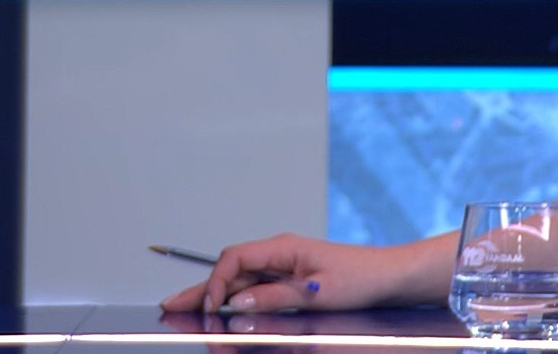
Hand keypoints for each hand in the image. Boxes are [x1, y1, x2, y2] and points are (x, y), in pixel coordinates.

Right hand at [158, 232, 402, 313]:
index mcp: (284, 247)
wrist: (387, 277)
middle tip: (170, 305)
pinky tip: (221, 310)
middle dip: (200, 288)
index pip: (234, 258)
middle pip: (230, 269)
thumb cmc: (360, 278)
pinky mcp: (289, 279)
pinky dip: (235, 299)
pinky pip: (254, 287)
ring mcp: (283, 266)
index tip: (210, 308)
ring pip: (239, 279)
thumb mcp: (316, 293)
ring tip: (184, 309)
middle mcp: (279, 253)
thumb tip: (238, 303)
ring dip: (214, 295)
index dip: (215, 282)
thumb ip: (275, 298)